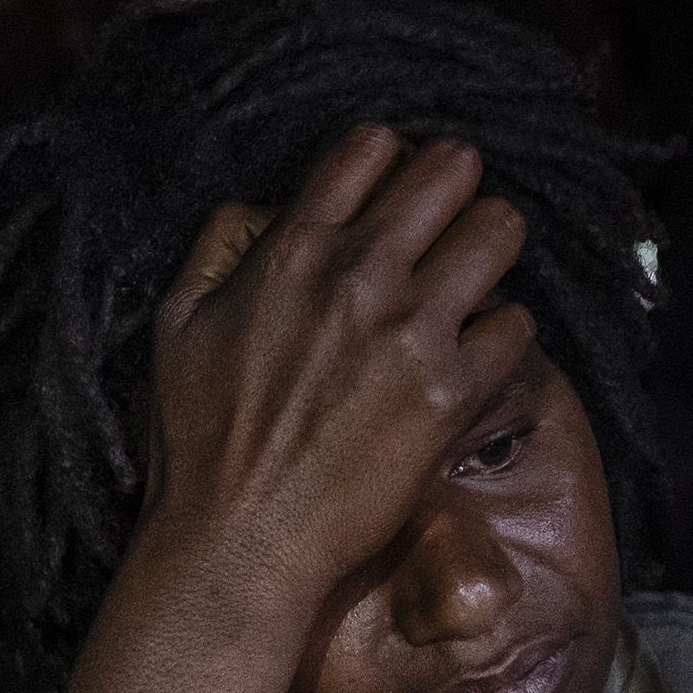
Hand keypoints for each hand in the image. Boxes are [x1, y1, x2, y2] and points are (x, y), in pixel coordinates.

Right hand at [141, 124, 536, 608]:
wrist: (238, 544)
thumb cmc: (198, 445)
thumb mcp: (176, 326)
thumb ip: (218, 251)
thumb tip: (260, 214)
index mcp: (292, 249)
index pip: (369, 148)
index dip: (388, 159)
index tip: (392, 187)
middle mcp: (359, 274)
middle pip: (449, 171)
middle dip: (455, 184)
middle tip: (450, 219)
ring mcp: (411, 331)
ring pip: (497, 232)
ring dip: (491, 244)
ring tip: (478, 272)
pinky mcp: (451, 393)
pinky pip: (515, 325)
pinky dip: (504, 331)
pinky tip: (480, 351)